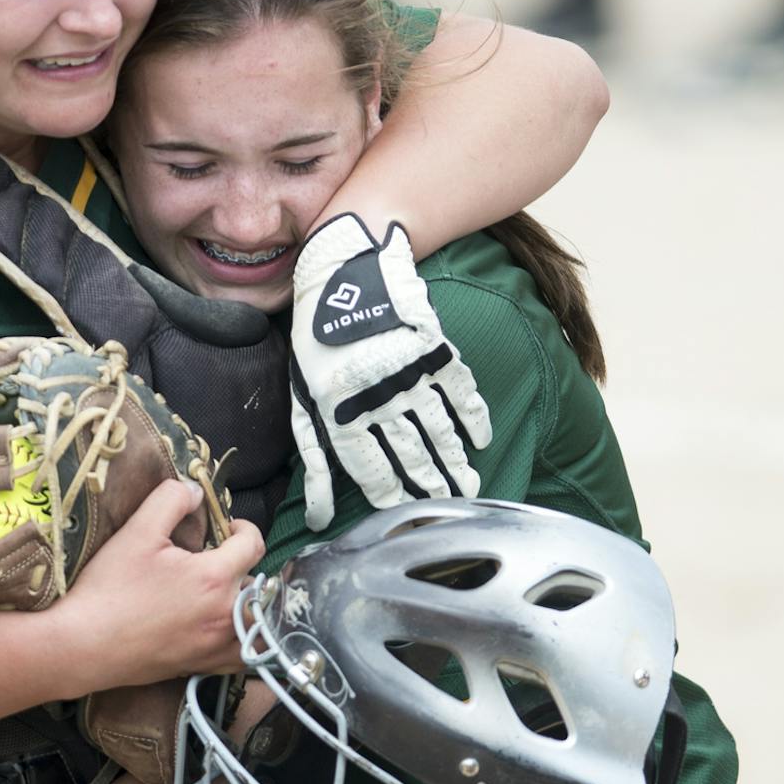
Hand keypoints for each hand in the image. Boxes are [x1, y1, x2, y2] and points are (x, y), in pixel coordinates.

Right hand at [52, 480, 262, 691]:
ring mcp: (216, 646)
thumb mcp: (137, 531)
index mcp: (214, 578)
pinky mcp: (202, 666)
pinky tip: (225, 631)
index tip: (226, 528)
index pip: (253, 544)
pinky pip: (243, 657)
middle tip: (215, 559)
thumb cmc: (109, 588)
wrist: (83, 645)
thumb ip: (171, 500)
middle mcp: (225, 615)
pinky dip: (243, 641)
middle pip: (257, 583)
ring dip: (248, 604)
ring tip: (224, 593)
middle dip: (242, 566)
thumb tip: (196, 491)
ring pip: (256, 623)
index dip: (243, 528)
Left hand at [288, 214, 491, 527]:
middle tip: (446, 506)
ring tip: (469, 486)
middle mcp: (376, 396)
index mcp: (338, 409)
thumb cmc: (316, 340)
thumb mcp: (302, 396)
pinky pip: (460, 391)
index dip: (389, 495)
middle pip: (410, 455)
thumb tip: (317, 514)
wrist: (345, 268)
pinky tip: (481, 440)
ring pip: (438, 430)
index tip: (404, 513)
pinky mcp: (433, 349)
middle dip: (429, 486)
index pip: (370, 470)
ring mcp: (409, 372)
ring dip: (455, 462)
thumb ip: (314, 455)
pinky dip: (473, 417)